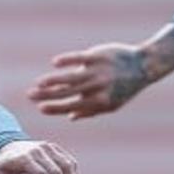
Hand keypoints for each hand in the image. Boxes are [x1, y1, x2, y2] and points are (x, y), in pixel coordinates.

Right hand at [27, 26, 173, 121]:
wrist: (143, 66)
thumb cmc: (125, 88)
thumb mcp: (110, 104)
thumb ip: (89, 110)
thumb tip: (70, 117)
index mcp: (98, 102)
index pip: (70, 106)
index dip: (54, 108)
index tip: (40, 108)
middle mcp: (95, 87)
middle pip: (66, 93)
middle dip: (46, 95)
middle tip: (30, 96)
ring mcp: (96, 71)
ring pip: (69, 77)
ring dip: (52, 80)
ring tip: (38, 83)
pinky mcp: (97, 56)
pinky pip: (79, 58)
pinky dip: (67, 60)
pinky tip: (55, 63)